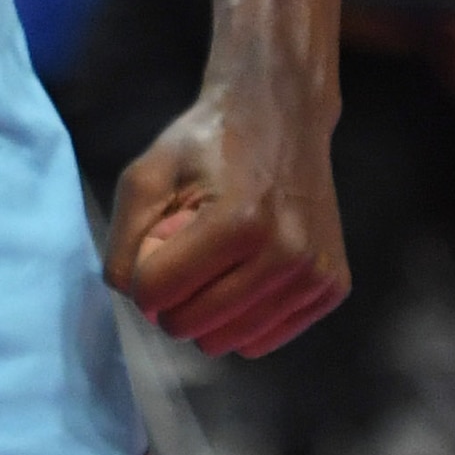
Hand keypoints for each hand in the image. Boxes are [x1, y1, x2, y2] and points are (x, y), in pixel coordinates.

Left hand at [104, 0, 350, 357]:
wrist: (282, 112)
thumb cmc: (208, 142)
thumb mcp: (146, 175)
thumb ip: (123, 244)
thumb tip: (137, 302)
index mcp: (239, 221)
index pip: (156, 295)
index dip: (144, 270)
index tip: (162, 236)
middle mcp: (287, 254)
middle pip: (191, 325)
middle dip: (174, 294)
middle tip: (190, 245)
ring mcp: (315, 274)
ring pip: (228, 342)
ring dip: (208, 307)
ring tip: (222, 255)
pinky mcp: (331, 288)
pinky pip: (263, 340)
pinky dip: (242, 317)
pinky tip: (248, 270)